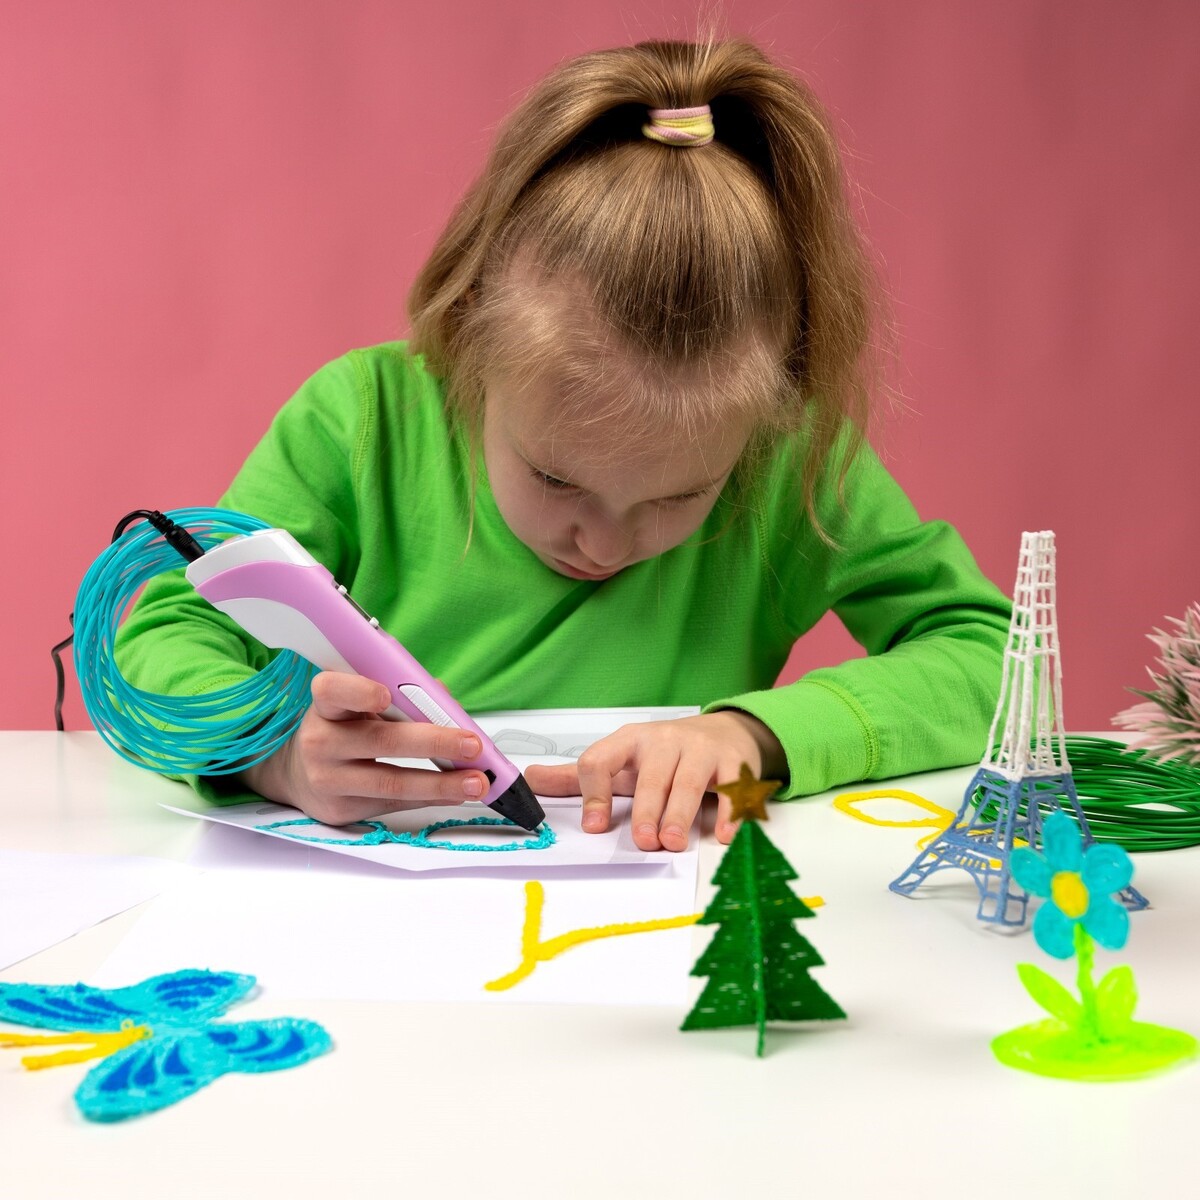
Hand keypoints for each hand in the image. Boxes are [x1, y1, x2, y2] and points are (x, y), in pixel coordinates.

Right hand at [237, 671, 489, 824]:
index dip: (359, 691)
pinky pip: (393, 803)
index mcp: (326, 705)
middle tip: (472, 744)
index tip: (386, 694)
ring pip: (391, 781)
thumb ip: (398, 695)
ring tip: (477, 781)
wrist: (297, 771)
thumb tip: (446, 704)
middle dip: (434, 741)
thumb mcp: (359, 703)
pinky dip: (430, 798)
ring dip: (441, 783)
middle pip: (381, 740)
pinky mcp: (340, 809)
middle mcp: (321, 741)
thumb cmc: (343, 727)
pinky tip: (455, 793)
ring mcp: (328, 779)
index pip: (333, 690)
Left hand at [523, 711, 785, 851]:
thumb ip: (578, 776)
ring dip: (680, 813)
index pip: (602, 759)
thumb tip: (528, 779)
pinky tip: (721, 834)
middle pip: (653, 774)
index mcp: (630, 740)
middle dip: (647, 809)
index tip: (594, 826)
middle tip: (643, 842)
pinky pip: (732, 786)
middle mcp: (665, 741)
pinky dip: (728, 811)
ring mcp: (701, 750)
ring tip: (672, 843)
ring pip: (690, 780)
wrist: (723, 731)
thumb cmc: (662, 755)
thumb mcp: (621, 762)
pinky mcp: (734, 763)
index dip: (594, 793)